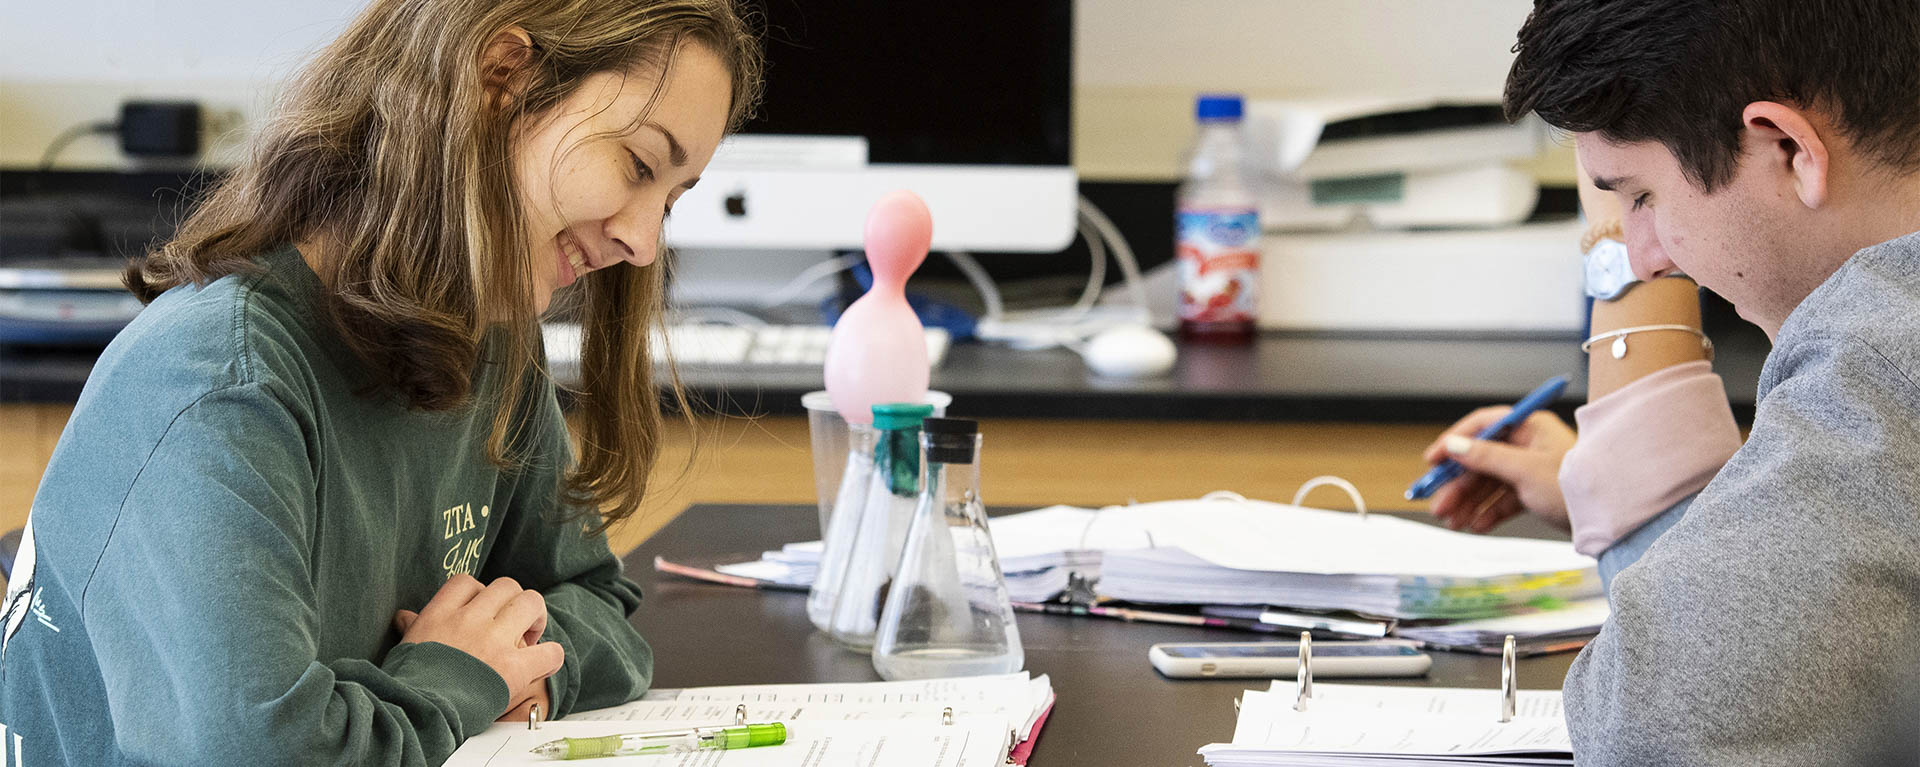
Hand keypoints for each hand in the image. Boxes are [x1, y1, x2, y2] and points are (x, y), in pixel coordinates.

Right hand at [393, 575, 562, 717]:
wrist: (415, 715)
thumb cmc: (407, 686)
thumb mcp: (405, 649)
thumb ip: (413, 628)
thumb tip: (405, 616)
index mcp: (440, 615)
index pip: (466, 582)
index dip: (479, 593)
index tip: (482, 610)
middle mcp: (469, 620)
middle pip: (506, 586)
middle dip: (513, 601)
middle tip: (513, 624)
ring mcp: (493, 641)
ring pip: (531, 602)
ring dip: (536, 617)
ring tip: (531, 636)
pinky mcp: (513, 667)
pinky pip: (550, 650)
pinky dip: (551, 657)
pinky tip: (542, 664)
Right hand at [1420, 406, 1576, 532]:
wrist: (1614, 519)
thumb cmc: (1580, 486)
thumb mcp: (1525, 470)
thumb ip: (1485, 458)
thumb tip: (1453, 446)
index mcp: (1530, 427)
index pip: (1482, 427)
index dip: (1454, 443)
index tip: (1433, 461)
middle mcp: (1529, 445)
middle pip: (1481, 460)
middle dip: (1458, 485)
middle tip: (1438, 503)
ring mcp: (1532, 469)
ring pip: (1489, 483)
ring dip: (1468, 503)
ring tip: (1452, 521)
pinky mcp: (1536, 493)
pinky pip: (1503, 500)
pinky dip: (1487, 513)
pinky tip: (1475, 525)